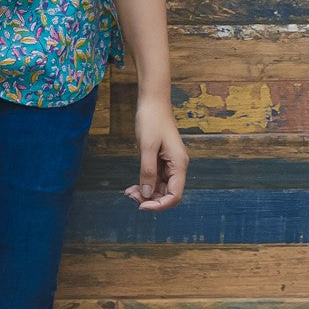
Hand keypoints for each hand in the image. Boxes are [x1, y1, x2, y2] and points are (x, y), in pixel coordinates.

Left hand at [123, 92, 187, 210]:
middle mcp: (177, 167)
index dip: (160, 205)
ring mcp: (170, 164)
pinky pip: (155, 179)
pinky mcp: (162, 161)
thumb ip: (148, 171)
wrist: (152, 102)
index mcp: (179, 164)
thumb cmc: (152, 120)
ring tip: (129, 192)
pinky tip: (132, 187)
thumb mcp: (147, 147)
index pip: (175, 195)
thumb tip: (147, 194)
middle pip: (168, 194)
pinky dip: (145, 184)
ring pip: (160, 188)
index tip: (141, 206)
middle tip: (131, 196)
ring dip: (146, 193)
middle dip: (151, 200)